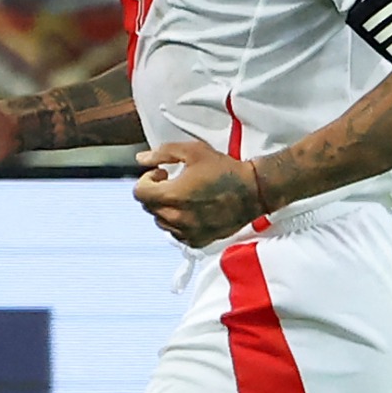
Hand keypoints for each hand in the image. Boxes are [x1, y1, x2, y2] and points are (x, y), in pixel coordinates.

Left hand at [133, 141, 261, 247]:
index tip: (161, 174)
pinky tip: (192, 210)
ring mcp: (186, 232)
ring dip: (165, 208)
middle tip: (173, 182)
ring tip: (183, 196)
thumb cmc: (223, 169)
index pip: (139, 193)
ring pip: (161, 222)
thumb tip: (141, 159)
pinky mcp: (197, 241)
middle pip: (149, 207)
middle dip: (155, 193)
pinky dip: (178, 223)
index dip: (147, 180)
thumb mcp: (192, 151)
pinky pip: (176, 234)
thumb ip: (163, 153)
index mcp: (172, 195)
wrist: (252, 191)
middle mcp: (176, 217)